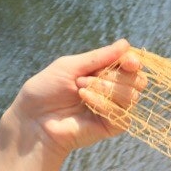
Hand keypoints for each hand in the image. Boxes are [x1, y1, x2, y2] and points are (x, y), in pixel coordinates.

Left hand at [9, 41, 145, 155]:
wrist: (34, 118)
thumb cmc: (47, 89)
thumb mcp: (70, 66)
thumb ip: (99, 56)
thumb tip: (126, 44)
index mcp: (104, 74)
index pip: (131, 67)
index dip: (132, 62)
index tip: (129, 61)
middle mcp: (113, 91)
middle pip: (136, 80)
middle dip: (113, 76)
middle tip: (85, 78)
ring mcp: (114, 109)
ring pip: (131, 96)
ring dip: (104, 88)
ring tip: (80, 89)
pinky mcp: (113, 126)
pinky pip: (121, 112)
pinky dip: (102, 103)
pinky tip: (84, 100)